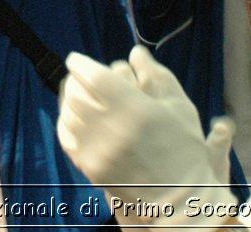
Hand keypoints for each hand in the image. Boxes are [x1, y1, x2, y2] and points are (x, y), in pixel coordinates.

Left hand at [58, 47, 234, 223]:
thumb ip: (157, 76)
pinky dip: (67, 121)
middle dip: (75, 79)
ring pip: (68, 112)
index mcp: (135, 108)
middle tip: (80, 76)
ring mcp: (97, 149)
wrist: (177, 199)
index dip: (80, 63)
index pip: (93, 76)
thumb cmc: (183, 149)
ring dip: (70, 99)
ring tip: (78, 95)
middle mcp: (111, 127)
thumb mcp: (180, 107)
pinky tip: (76, 118)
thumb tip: (135, 52)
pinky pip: (66, 136)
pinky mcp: (89, 167)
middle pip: (76, 91)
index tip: (77, 59)